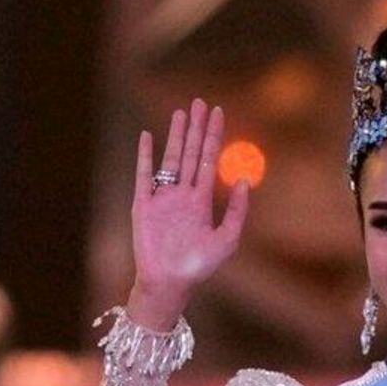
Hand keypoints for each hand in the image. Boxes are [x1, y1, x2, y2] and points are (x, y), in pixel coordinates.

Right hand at [128, 100, 250, 325]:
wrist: (171, 283)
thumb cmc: (199, 266)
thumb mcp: (227, 238)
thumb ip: (236, 210)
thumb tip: (243, 180)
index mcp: (201, 200)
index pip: (209, 159)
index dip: (214, 136)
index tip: (218, 113)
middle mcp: (182, 194)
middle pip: (190, 152)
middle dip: (196, 128)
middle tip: (200, 102)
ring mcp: (162, 197)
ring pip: (170, 158)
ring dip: (175, 135)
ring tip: (181, 112)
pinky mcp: (143, 204)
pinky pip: (144, 174)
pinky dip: (146, 155)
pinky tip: (149, 136)